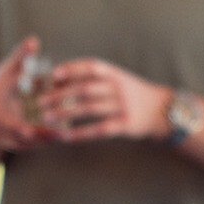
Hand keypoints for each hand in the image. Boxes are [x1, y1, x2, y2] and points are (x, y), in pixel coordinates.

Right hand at [0, 38, 54, 153]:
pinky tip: (61, 136)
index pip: (5, 122)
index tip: (35, 127)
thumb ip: (20, 58)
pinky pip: (28, 145)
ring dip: (44, 140)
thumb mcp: (6, 70)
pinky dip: (43, 141)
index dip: (19, 127)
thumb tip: (33, 40)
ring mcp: (2, 138)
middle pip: (18, 137)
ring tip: (65, 134)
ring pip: (25, 144)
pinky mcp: (12, 144)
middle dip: (39, 136)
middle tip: (62, 133)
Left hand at [37, 58, 173, 143]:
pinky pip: (100, 129)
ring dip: (66, 113)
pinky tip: (65, 136)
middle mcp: (119, 88)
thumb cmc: (132, 93)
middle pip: (85, 89)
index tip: (53, 75)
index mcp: (115, 74)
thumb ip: (95, 78)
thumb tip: (60, 78)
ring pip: (89, 109)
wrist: (162, 110)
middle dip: (61, 95)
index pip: (92, 67)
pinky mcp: (126, 124)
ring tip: (47, 118)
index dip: (73, 69)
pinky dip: (81, 133)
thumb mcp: (118, 79)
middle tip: (40, 102)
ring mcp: (123, 106)